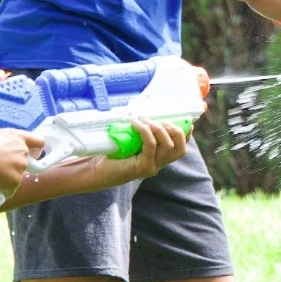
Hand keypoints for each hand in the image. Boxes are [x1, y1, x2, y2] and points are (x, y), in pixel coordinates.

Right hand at [0, 128, 43, 198]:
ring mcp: (21, 166)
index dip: (36, 147)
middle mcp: (23, 151)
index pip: (38, 141)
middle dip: (13, 165)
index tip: (33, 152)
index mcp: (16, 136)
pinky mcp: (16, 181)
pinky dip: (2, 190)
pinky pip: (10, 189)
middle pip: (23, 160)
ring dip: (7, 178)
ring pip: (16, 176)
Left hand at [47, 120, 188, 192]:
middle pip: (180, 148)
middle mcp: (158, 164)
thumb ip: (140, 132)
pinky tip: (136, 124)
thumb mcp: (130, 140)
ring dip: (158, 128)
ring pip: (167, 146)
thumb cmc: (111, 153)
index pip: (180, 148)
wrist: (95, 171)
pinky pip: (151, 146)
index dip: (185, 134)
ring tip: (145, 119)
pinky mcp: (142, 167)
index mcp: (158, 158)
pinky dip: (145, 132)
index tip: (184, 119)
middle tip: (162, 120)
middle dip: (175, 130)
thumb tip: (144, 110)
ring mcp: (152, 167)